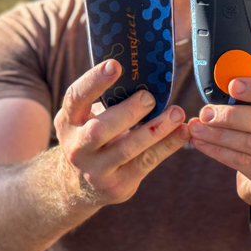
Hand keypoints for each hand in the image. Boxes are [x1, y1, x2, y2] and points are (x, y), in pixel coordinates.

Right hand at [54, 59, 189, 206]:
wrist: (78, 186)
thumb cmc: (91, 137)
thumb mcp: (87, 118)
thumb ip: (107, 100)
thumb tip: (146, 72)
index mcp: (68, 121)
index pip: (76, 98)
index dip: (94, 81)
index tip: (115, 65)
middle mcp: (77, 147)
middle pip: (99, 130)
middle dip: (127, 112)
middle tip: (149, 98)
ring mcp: (96, 170)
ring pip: (127, 149)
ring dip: (155, 130)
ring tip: (177, 113)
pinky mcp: (117, 185)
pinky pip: (146, 162)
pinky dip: (167, 145)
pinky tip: (182, 132)